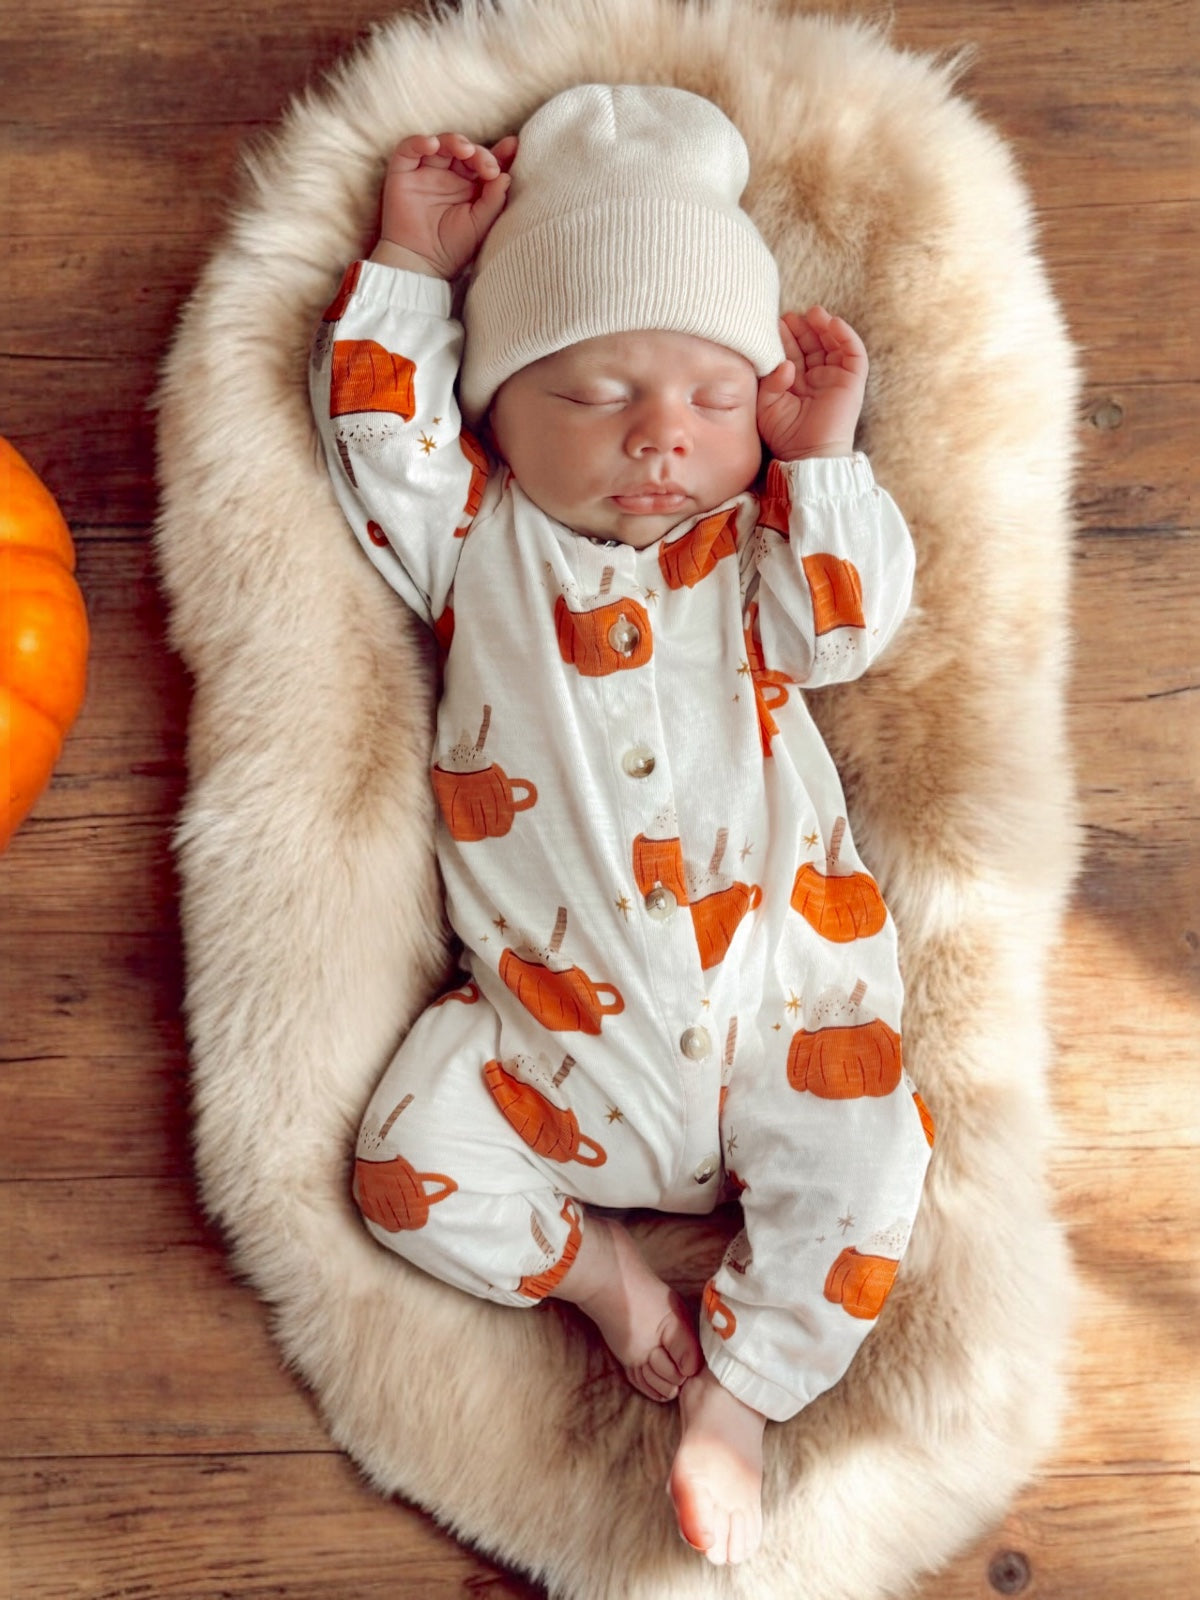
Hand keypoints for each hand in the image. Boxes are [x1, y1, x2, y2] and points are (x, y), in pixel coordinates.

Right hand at [371, 132, 518, 278]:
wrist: (421, 263)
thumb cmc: (452, 248)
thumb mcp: (480, 224)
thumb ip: (494, 199)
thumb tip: (506, 175)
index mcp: (470, 187)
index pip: (485, 162)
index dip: (499, 153)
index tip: (513, 146)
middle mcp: (449, 176)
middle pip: (465, 150)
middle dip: (478, 152)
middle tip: (487, 167)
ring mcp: (426, 172)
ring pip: (441, 144)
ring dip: (454, 141)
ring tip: (465, 150)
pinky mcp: (404, 172)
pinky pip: (410, 148)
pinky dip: (419, 142)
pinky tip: (432, 144)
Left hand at [756, 306, 867, 459]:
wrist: (807, 455)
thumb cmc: (785, 437)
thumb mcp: (767, 406)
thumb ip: (771, 382)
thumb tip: (786, 363)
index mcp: (796, 384)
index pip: (793, 353)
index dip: (786, 337)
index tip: (776, 323)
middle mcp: (817, 379)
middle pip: (813, 345)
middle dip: (804, 328)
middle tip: (792, 315)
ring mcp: (835, 378)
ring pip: (833, 344)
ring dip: (824, 326)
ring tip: (813, 313)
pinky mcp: (852, 381)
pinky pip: (854, 353)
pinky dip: (846, 335)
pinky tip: (833, 323)